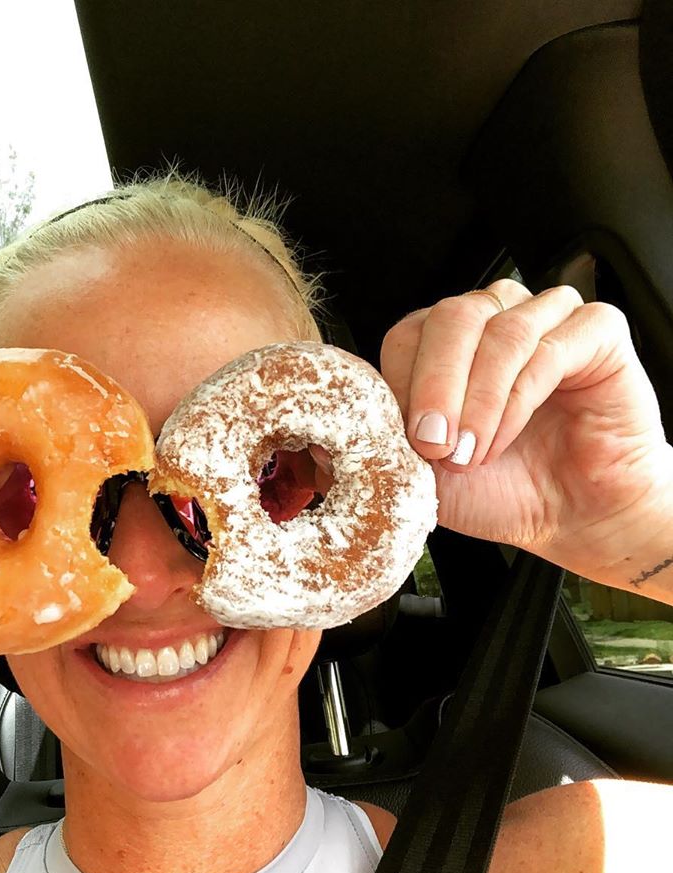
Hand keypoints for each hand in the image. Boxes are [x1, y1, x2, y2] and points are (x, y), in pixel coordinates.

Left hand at [380, 281, 672, 581]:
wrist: (569, 520)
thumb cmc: (497, 490)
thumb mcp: (415, 472)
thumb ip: (370, 445)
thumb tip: (311, 442)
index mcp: (445, 344)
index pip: (409, 334)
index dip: (402, 386)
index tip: (407, 442)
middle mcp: (493, 320)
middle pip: (452, 317)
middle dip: (435, 385)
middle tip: (434, 444)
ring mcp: (546, 318)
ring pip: (500, 328)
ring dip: (478, 399)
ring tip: (472, 453)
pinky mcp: (596, 332)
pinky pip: (551, 345)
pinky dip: (520, 397)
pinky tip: (506, 437)